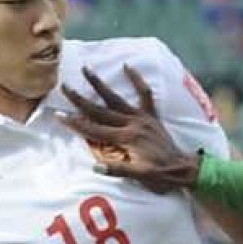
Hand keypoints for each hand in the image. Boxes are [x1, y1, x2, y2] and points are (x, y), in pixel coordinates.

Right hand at [61, 65, 200, 192]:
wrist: (183, 169)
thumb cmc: (160, 176)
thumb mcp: (139, 176)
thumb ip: (117, 171)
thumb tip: (95, 167)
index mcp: (126, 139)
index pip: (94, 130)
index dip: (75, 123)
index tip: (59, 114)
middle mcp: (132, 124)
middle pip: (100, 110)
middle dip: (80, 99)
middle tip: (65, 86)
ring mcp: (142, 118)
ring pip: (117, 98)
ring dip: (100, 84)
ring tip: (87, 69)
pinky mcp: (152, 116)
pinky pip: (145, 94)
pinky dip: (137, 80)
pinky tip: (127, 66)